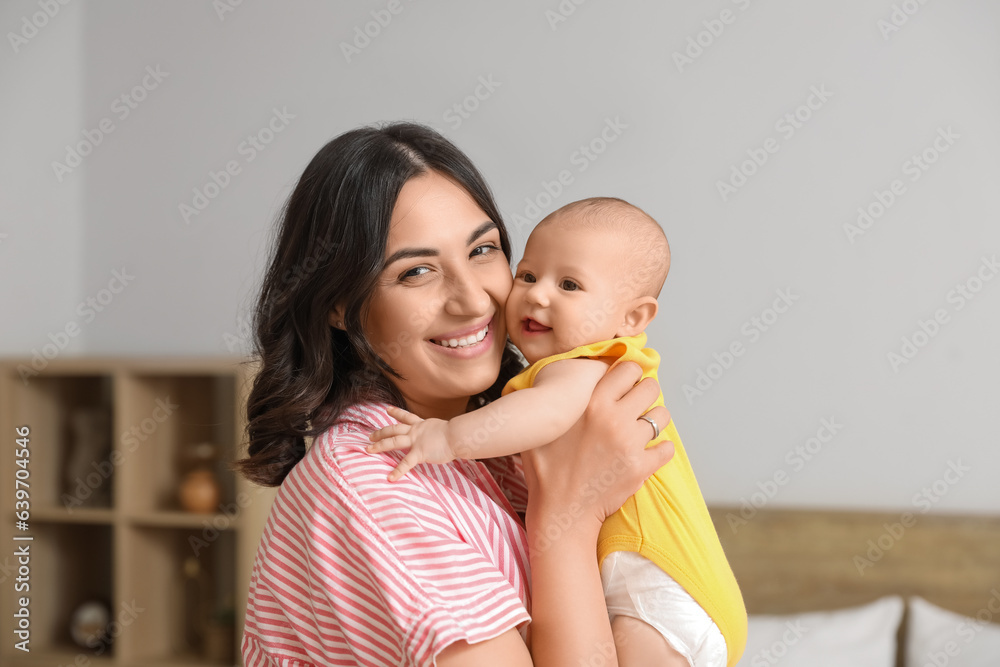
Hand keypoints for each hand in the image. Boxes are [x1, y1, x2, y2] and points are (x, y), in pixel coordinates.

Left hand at [367, 405, 456, 480]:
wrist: (457, 435)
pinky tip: (390, 478)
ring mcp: (416, 441)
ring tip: (369, 449)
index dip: (396, 413)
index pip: (406, 417)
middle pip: (393, 429)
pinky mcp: (419, 453)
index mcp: (422, 424)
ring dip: (379, 445)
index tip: (387, 410)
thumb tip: (439, 438)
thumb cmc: (456, 433)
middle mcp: (416, 431)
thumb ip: (436, 433)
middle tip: (370, 436)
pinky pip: (405, 463)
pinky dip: (397, 471)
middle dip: (380, 432)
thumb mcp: (443, 428)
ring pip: (393, 441)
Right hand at [521, 361, 673, 539]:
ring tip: (640, 430)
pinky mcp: (641, 467)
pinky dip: (660, 450)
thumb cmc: (547, 470)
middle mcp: (613, 419)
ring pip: (661, 416)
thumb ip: (555, 401)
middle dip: (645, 394)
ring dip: (653, 421)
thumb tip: (556, 379)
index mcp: (591, 403)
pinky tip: (647, 453)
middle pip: (651, 387)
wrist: (560, 512)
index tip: (626, 384)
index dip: (629, 375)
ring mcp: (630, 444)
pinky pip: (666, 448)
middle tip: (635, 406)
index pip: (628, 369)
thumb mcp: (541, 427)